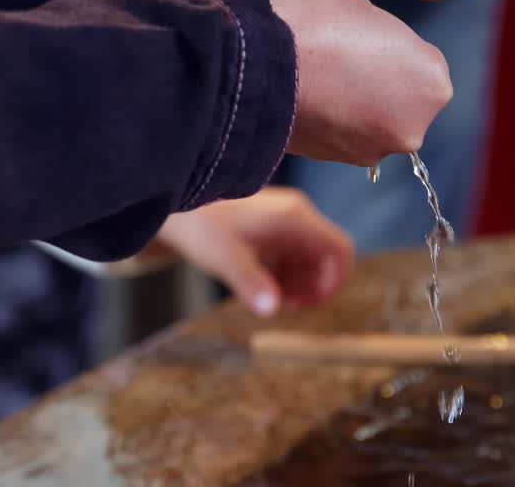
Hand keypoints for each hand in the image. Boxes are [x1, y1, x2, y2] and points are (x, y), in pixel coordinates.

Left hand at [154, 187, 353, 316]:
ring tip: (277, 302)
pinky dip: (287, 275)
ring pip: (309, 258)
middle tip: (291, 308)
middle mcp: (294, 215)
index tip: (315, 303)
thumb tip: (271, 311)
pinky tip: (267, 290)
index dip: (336, 279)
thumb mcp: (226, 259)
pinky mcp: (270, 229)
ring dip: (301, 283)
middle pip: (326, 255)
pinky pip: (292, 255)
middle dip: (316, 285)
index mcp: (294, 218)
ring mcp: (282, 221)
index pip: (339, 248)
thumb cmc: (200, 227)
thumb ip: (251, 284)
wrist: (174, 203)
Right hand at [269, 0, 452, 166]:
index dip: (393, 52)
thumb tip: (378, 51)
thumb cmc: (313, 24)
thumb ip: (386, 40)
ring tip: (323, 84)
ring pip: (376, 123)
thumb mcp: (364, 11)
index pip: (422, 65)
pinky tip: (313, 101)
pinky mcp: (342, 161)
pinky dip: (336, 124)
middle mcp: (415, 124)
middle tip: (345, 66)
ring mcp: (377, 148)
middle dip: (382, 87)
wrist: (257, 63)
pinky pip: (348, 137)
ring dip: (358, 109)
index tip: (367, 45)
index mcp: (432, 79)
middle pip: (404, 101)